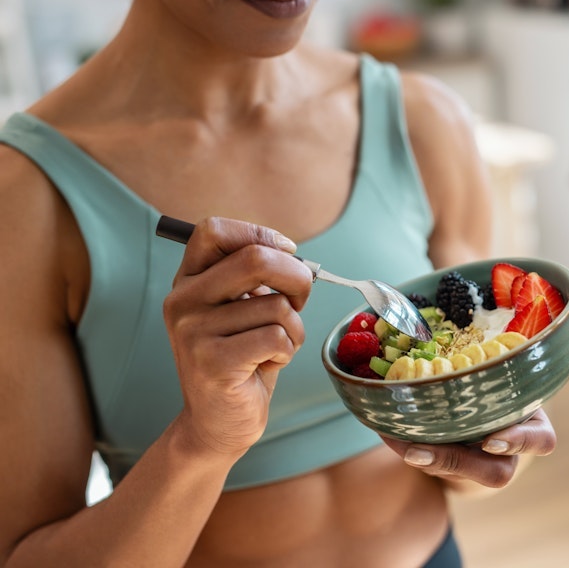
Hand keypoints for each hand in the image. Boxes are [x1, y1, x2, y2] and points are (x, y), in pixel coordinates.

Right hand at [163, 217, 312, 458]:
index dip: (258, 233)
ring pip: (275, 305)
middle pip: (255, 259)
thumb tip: (292, 256)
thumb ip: (254, 278)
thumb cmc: (241, 359)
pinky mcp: (212, 363)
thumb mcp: (241, 310)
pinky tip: (270, 364)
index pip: (213, 230)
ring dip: (294, 327)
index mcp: (188, 281)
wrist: (216, 423)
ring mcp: (192, 332)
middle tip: (301, 298)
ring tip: (276, 347)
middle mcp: (182, 301)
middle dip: (297, 276)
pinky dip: (288, 349)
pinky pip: (276, 336)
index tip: (287, 251)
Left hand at [383, 346, 568, 489]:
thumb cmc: (502, 401)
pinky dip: (404, 444)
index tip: (492, 439)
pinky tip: (386, 430)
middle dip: (456, 462)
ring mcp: (474, 463)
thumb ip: (541, 366)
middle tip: (420, 452)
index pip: (538, 441)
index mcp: (527, 427)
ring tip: (400, 443)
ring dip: (425, 458)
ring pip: (455, 471)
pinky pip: (426, 461)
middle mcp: (504, 452)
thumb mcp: (521, 382)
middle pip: (493, 471)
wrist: (481, 434)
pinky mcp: (446, 464)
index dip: (518, 441)